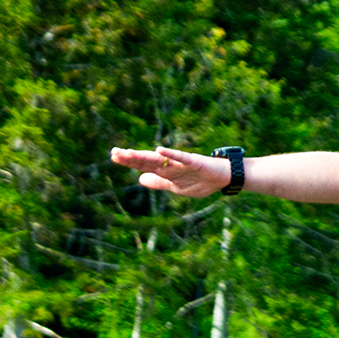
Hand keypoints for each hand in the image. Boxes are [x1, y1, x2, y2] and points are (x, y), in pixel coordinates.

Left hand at [111, 145, 230, 197]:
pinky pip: (181, 158)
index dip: (130, 161)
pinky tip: (160, 150)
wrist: (225, 178)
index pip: (144, 165)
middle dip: (131, 157)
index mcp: (166, 171)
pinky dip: (171, 154)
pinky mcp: (195, 162)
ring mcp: (182, 163)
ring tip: (128, 153)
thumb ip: (159, 183)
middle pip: (148, 160)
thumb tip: (139, 179)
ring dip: (144, 156)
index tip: (113, 156)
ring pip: (160, 159)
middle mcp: (171, 165)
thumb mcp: (177, 187)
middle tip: (114, 152)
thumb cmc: (202, 181)